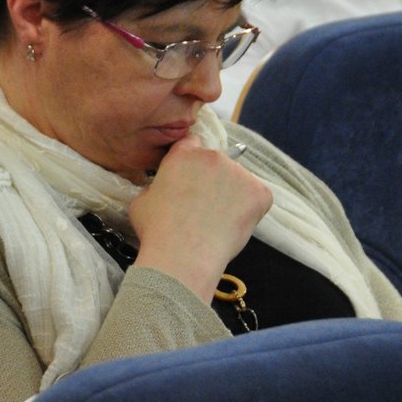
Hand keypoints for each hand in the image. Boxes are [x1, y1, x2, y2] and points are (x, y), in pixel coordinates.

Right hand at [128, 136, 271, 302]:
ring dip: (232, 196)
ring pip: (238, 182)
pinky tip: (233, 226)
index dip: (191, 163)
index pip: (192, 144)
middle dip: (212, 181)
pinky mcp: (260, 193)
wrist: (184, 256)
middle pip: (217, 163)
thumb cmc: (158, 231)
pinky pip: (258, 198)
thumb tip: (165, 191)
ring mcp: (239, 173)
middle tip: (203, 208)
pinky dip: (250, 211)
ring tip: (217, 222)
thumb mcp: (141, 201)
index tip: (191, 179)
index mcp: (183, 155)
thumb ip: (156, 187)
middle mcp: (213, 157)